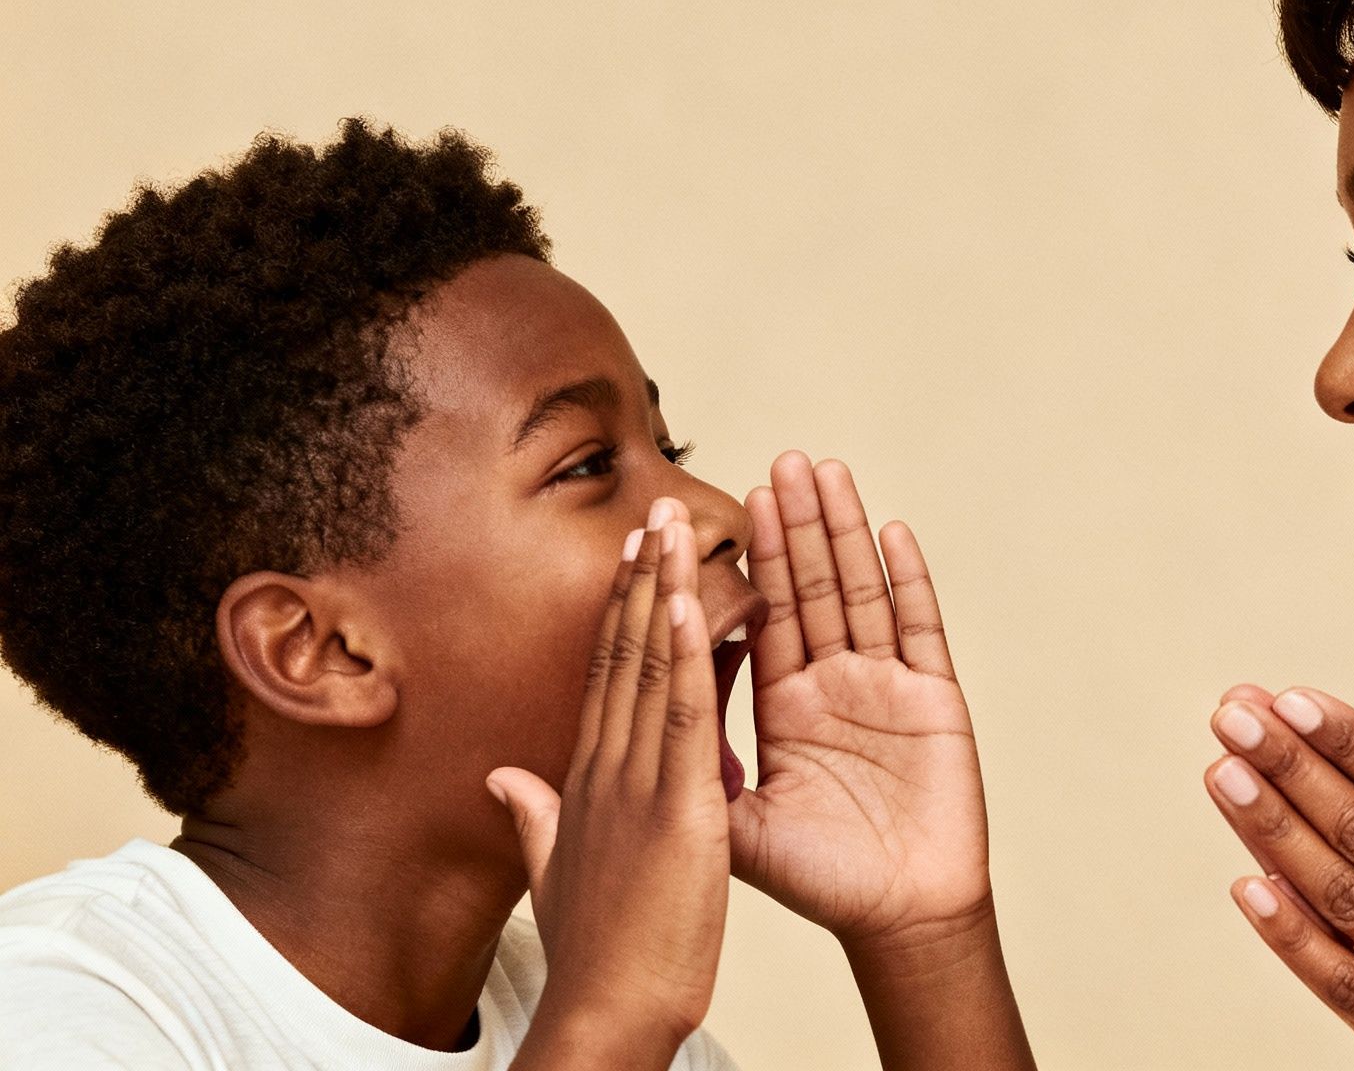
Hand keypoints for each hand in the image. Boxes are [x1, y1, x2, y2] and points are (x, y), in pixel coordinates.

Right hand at [489, 499, 730, 1060]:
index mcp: (585, 780)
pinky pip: (680, 714)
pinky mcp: (674, 807)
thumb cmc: (596, 952)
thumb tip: (502, 779)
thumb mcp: (556, 871)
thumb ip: (532, 817)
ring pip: (647, 666)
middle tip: (656, 505)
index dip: (617, 611)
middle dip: (640, 576)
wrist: (604, 1011)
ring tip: (672, 520)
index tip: (633, 555)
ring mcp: (635, 782)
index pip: (604, 676)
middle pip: (621, 653)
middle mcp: (604, 768)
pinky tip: (689, 599)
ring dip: (661, 588)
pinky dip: (683, 654)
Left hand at [731, 451, 989, 944]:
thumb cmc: (821, 881)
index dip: (735, 567)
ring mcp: (885, 685)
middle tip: (773, 463)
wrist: (898, 918)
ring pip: (858, 591)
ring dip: (840, 531)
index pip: (755, 620)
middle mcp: (833, 684)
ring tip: (822, 471)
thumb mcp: (738, 828)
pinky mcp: (933, 698)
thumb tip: (620, 738)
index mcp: (783, 707)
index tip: (709, 515)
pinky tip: (890, 532)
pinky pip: (919, 628)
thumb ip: (690, 777)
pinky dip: (907, 579)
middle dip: (790, 527)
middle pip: (807, 590)